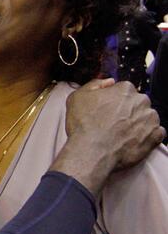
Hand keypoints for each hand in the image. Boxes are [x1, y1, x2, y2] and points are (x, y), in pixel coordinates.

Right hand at [52, 80, 164, 195]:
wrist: (92, 150)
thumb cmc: (84, 124)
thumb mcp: (78, 96)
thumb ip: (94, 84)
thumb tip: (108, 82)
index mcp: (124, 89)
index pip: (124, 90)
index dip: (114, 100)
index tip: (108, 109)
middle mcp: (141, 101)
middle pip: (137, 102)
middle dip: (128, 110)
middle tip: (113, 122)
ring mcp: (150, 119)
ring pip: (147, 117)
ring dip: (137, 123)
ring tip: (121, 133)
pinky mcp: (155, 136)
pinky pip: (155, 133)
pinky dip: (146, 136)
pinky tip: (132, 140)